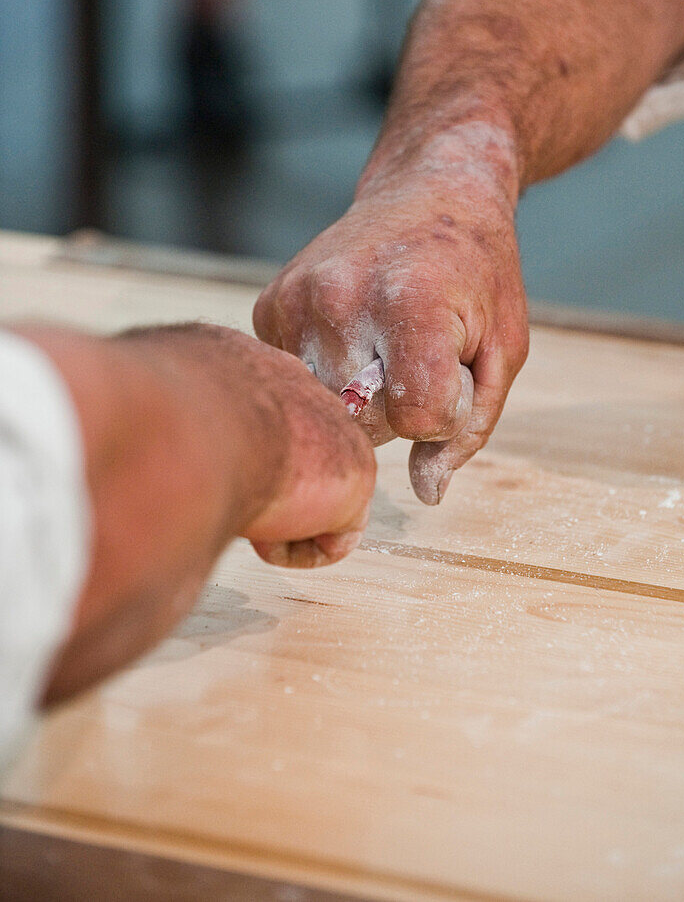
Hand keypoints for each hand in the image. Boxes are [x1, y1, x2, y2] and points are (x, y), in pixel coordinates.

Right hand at [18, 323, 374, 703]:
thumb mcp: (141, 392)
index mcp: (242, 363)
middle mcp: (297, 388)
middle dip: (269, 485)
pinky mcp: (355, 477)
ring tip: (244, 512)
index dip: (236, 454)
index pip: (255, 413)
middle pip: (295, 453)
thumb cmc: (147, 412)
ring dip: (276, 520)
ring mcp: (333, 429)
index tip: (212, 471)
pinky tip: (265, 529)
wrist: (187, 430)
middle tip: (235, 501)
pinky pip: (332, 540)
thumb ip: (147, 405)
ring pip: (310, 499)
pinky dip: (294, 549)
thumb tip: (100, 411)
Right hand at [253, 125, 528, 503]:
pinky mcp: (269, 305)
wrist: (431, 189)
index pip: (417, 416)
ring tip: (384, 342)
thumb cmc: (478, 272)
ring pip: (324, 408)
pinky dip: (327, 371)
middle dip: (399, 406)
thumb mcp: (502, 347)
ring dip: (359, 396)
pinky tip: (353, 331)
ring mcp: (296, 300)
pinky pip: (296, 378)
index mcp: (411, 303)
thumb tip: (427, 495)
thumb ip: (468, 426)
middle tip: (418, 350)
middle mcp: (341, 299)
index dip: (444, 407)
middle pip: (365, 422)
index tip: (453, 366)